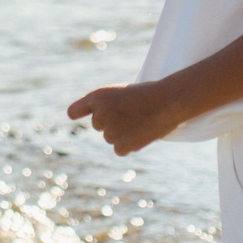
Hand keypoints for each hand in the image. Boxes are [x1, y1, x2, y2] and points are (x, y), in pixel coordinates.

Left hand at [66, 80, 181, 154]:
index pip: (75, 110)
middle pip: (98, 125)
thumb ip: (108, 106)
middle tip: (133, 112)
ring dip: (123, 134)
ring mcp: (109, 131)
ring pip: (110, 138)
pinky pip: (120, 149)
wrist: (167, 101)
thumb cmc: (149, 94)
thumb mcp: (123, 92)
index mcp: (97, 97)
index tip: (76, 117)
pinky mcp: (120, 145)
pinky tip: (142, 134)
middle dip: (112, 122)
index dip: (78, 113)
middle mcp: (99, 115)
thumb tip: (102, 123)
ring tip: (140, 121)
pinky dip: (129, 145)